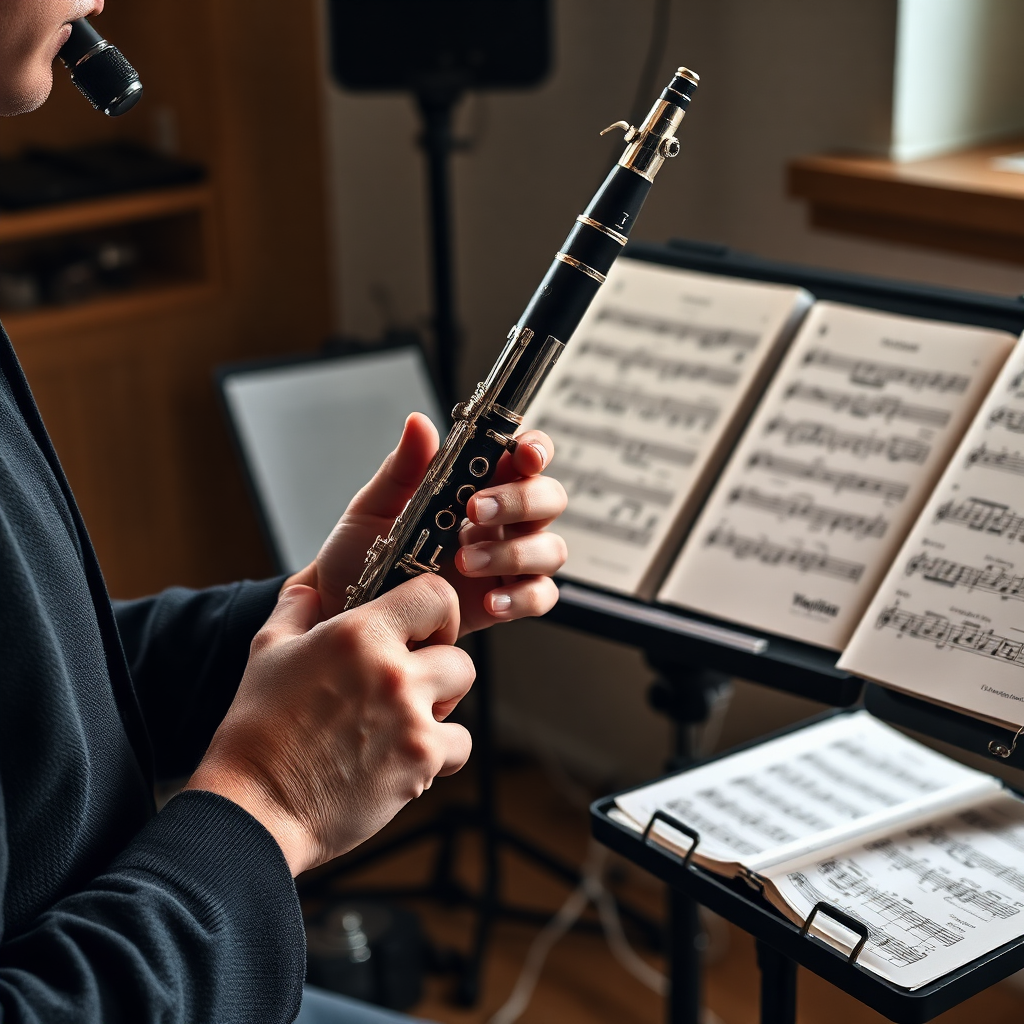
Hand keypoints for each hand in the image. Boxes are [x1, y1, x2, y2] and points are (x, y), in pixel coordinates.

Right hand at [184, 576, 473, 875]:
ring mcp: (411, 718)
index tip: (422, 633)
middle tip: (410, 687)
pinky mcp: (421, 761)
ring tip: (404, 722)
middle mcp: (392, 671)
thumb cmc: (258, 728)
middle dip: (439, 669)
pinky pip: (459, 745)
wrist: (257, 806)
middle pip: (459, 655)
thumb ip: (296, 608)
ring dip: (441, 708)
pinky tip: (404, 757)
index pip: (436, 595)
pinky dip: (439, 754)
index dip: (437, 613)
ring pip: (462, 697)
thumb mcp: (267, 651)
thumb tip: (309, 587)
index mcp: (359, 634)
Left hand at [287, 412, 567, 633]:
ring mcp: (507, 562)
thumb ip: (402, 469)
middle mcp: (501, 521)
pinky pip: (540, 595)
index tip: (523, 454)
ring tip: (465, 562)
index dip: (535, 450)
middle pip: (550, 499)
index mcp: (477, 486)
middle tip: (474, 509)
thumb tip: (419, 424)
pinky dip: (521, 597)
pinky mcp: (506, 601)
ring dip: (514, 552)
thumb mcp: (373, 508)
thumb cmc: (361, 556)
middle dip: (522, 500)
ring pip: (551, 549)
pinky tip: (488, 601)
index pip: (524, 458)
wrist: (349, 611)